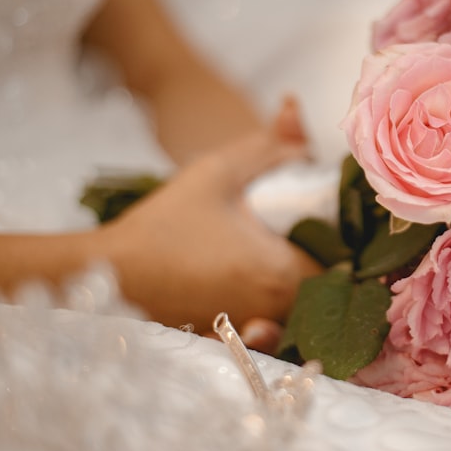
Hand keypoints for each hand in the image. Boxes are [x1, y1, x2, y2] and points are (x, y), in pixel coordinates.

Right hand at [97, 104, 321, 332]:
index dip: (338, 236)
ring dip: (299, 283)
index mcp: (282, 273)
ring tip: (277, 251)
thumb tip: (295, 108)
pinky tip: (254, 283)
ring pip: (301, 308)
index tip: (322, 216)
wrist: (108, 274)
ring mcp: (254, 332)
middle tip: (301, 228)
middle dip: (322, 257)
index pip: (342, 260)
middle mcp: (277, 311)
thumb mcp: (217, 173)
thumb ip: (267, 145)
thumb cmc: (164, 224)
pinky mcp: (233, 342)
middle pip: (325, 286)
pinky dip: (274, 310)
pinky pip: (273, 326)